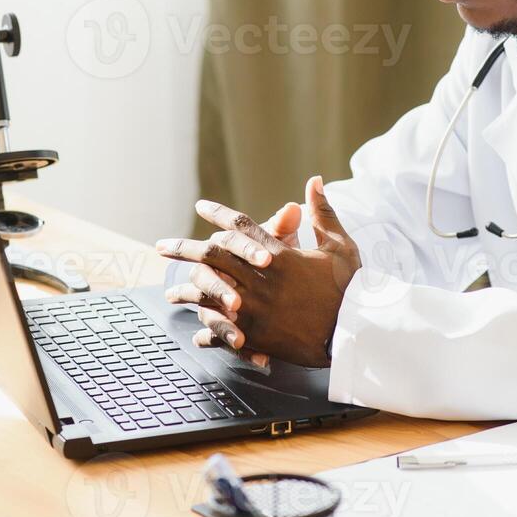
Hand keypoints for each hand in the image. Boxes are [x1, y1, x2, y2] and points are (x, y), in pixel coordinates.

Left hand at [157, 175, 361, 367]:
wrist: (355, 330)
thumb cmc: (350, 286)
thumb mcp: (340, 244)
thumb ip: (322, 212)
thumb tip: (314, 180)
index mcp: (279, 255)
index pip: (241, 226)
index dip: (217, 213)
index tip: (200, 207)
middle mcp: (261, 280)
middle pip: (213, 257)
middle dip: (184, 249)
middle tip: (161, 247)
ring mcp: (256, 309)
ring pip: (210, 295)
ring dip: (188, 292)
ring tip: (170, 293)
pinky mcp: (258, 335)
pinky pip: (224, 331)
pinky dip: (210, 331)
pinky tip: (198, 333)